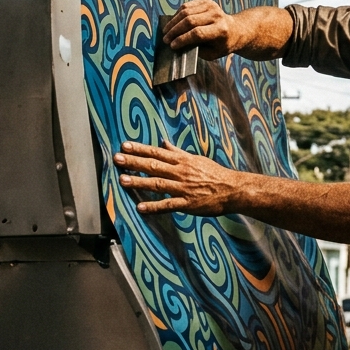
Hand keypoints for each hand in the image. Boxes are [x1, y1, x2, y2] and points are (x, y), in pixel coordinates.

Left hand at [114, 141, 241, 215]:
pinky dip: (154, 206)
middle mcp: (180, 172)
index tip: (125, 145)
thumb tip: (164, 142)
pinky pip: (168, 205)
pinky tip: (140, 207)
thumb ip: (178, 152)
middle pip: (154, 165)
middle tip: (117, 159)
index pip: (157, 152)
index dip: (140, 149)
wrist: (232, 189)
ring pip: (158, 184)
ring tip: (123, 180)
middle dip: (134, 162)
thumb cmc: (215, 173)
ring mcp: (183, 188)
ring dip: (139, 182)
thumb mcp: (196, 159)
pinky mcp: (188, 204)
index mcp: (182, 161)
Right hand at [162, 0, 243, 57]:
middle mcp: (216, 16)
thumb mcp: (212, 54)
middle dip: (174, 31)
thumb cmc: (222, 45)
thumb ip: (196, 49)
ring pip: (186, 12)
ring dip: (173, 22)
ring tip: (166, 31)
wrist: (235, 30)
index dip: (182, 39)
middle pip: (190, 21)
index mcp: (220, 30)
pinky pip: (187, 6)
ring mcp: (212, 6)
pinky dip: (177, 14)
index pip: (197, 33)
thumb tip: (179, 44)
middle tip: (165, 39)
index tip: (172, 46)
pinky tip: (173, 22)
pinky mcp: (206, 1)